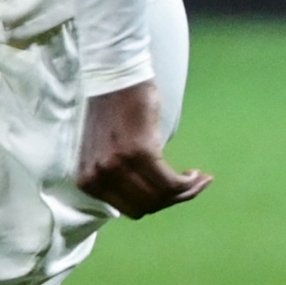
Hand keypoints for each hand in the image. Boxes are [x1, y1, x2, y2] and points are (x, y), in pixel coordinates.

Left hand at [77, 80, 210, 218]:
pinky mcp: (140, 152)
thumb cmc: (113, 108)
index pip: (128, 209)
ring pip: (161, 197)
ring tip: (198, 179)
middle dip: (172, 201)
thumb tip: (147, 197)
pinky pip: (171, 182)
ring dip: (185, 192)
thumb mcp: (105, 152)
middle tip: (190, 187)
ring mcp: (117, 166)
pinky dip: (188, 183)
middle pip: (146, 207)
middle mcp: (99, 176)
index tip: (172, 194)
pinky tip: (196, 174)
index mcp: (87, 179)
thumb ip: (117, 177)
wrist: (114, 75)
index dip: (155, 205)